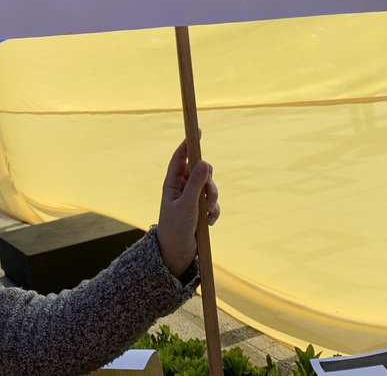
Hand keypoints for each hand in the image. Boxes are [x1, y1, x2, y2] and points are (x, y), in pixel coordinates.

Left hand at [156, 139, 219, 277]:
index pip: (181, 159)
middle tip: (209, 194)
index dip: (188, 145)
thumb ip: (196, 184)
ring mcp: (192, 199)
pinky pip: (213, 203)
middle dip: (208, 182)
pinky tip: (209, 222)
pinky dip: (214, 211)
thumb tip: (203, 162)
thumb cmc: (175, 227)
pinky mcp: (200, 210)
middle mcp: (182, 188)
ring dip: (213, 198)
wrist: (177, 253)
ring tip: (208, 212)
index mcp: (173, 183)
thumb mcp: (187, 205)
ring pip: (209, 188)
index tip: (197, 132)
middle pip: (200, 172)